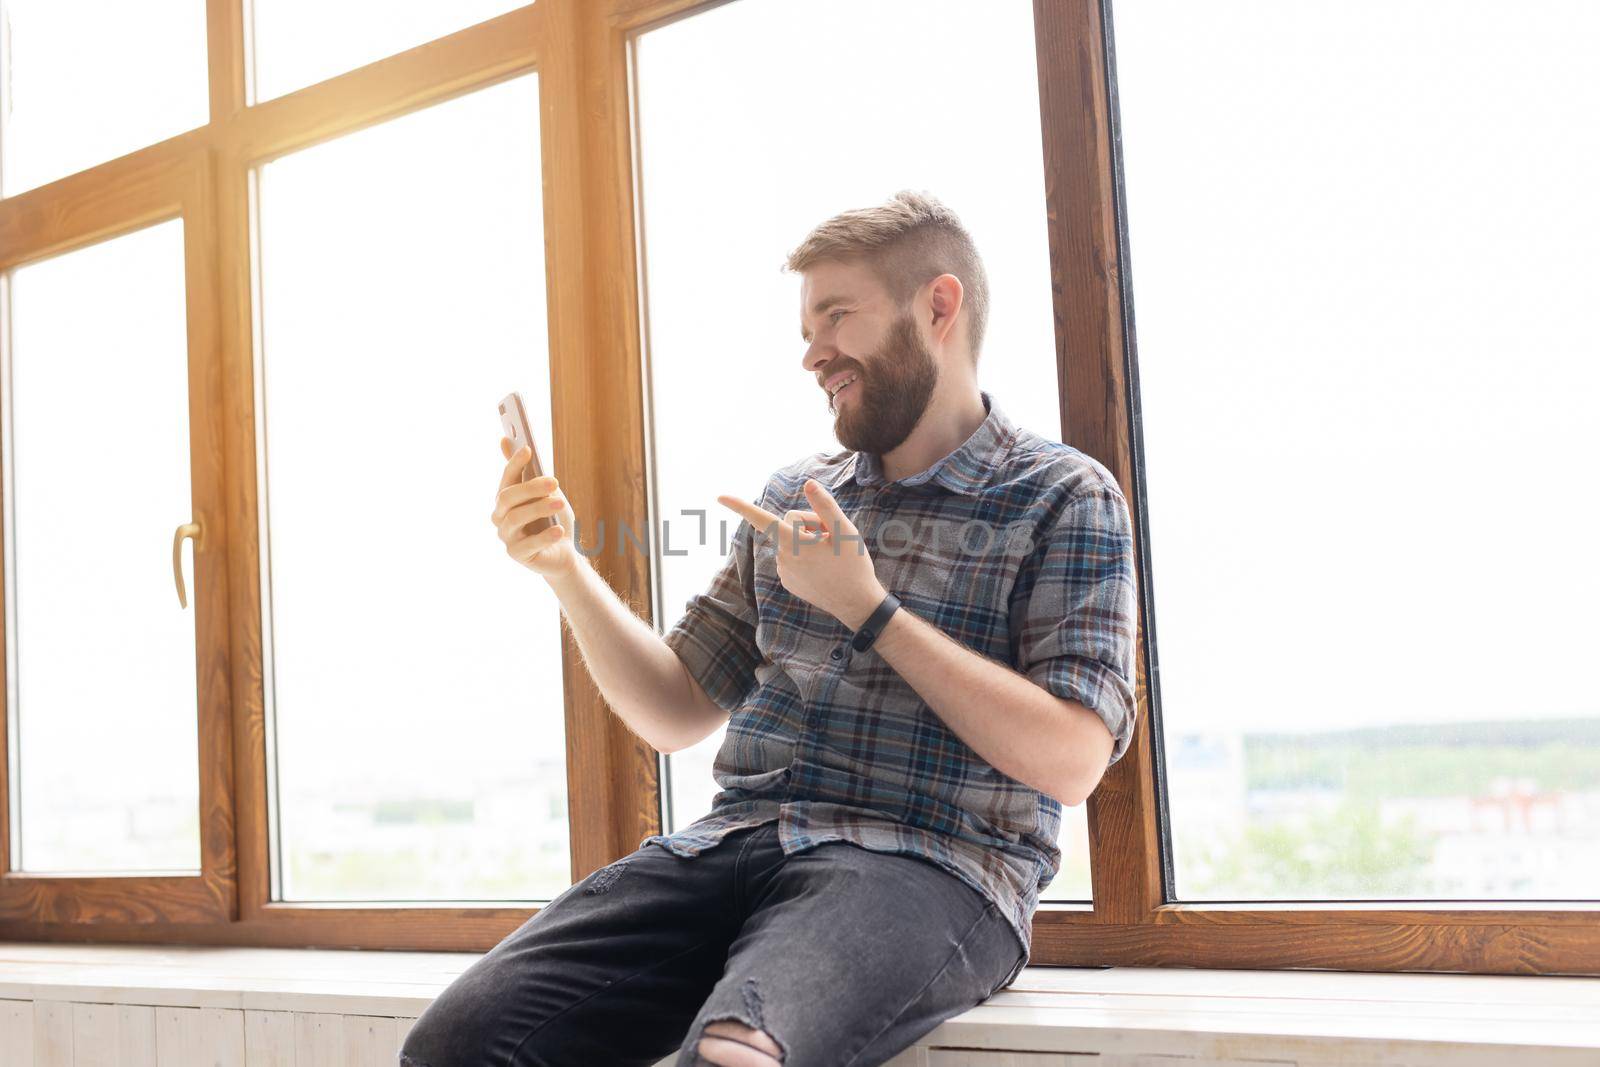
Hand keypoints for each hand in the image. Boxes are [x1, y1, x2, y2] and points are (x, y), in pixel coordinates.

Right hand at [491, 436, 579, 578]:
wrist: (565, 552)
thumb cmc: (554, 519)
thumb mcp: (547, 493)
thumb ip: (530, 472)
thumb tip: (505, 440)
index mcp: (506, 499)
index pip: (507, 478)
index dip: (515, 463)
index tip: (528, 449)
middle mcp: (501, 516)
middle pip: (507, 497)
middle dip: (530, 487)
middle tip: (554, 482)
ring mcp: (506, 536)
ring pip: (516, 517)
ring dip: (540, 508)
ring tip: (561, 504)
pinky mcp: (517, 554)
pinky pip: (529, 544)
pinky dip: (545, 536)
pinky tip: (559, 530)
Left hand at [717, 477, 885, 629]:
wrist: (856, 604)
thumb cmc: (853, 565)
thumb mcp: (844, 531)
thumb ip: (824, 506)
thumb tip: (808, 483)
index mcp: (793, 543)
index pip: (762, 519)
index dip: (741, 506)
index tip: (720, 497)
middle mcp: (783, 558)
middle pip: (789, 523)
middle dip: (809, 523)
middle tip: (831, 536)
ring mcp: (784, 572)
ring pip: (791, 541)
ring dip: (808, 541)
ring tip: (830, 555)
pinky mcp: (789, 582)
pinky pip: (793, 558)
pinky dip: (806, 557)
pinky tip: (824, 568)